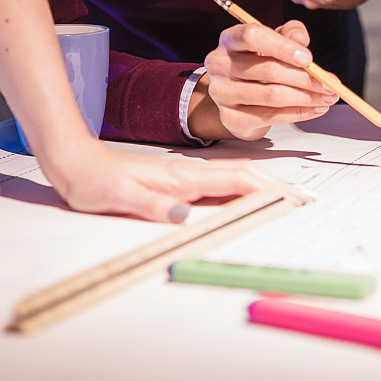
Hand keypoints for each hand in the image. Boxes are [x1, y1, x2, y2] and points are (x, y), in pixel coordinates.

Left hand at [36, 137, 279, 221]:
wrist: (75, 163)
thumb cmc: (95, 180)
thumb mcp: (120, 197)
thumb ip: (154, 206)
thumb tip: (187, 217)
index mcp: (182, 177)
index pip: (238, 180)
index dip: (270, 189)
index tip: (294, 200)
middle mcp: (189, 175)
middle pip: (245, 179)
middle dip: (277, 188)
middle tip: (306, 203)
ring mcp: (186, 179)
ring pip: (235, 183)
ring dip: (264, 191)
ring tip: (289, 203)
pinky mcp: (178, 186)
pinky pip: (219, 190)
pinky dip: (242, 195)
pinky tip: (249, 203)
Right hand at [192, 19, 337, 140]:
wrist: (236, 94)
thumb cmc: (259, 61)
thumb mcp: (273, 41)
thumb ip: (290, 33)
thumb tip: (302, 40)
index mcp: (230, 39)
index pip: (252, 36)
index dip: (282, 47)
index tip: (309, 59)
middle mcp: (219, 64)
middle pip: (267, 70)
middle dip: (306, 79)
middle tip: (331, 85)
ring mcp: (222, 93)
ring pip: (272, 96)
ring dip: (306, 98)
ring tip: (328, 98)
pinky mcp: (230, 117)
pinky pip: (270, 117)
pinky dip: (298, 113)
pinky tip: (316, 109)